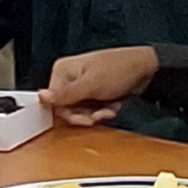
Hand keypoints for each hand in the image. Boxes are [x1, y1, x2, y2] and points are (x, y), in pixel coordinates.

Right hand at [40, 47, 159, 125]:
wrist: (147, 69)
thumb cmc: (120, 69)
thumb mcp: (91, 84)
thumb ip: (65, 94)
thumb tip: (40, 96)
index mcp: (62, 70)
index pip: (54, 102)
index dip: (70, 114)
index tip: (87, 118)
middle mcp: (69, 77)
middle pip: (67, 108)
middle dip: (87, 114)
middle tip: (102, 114)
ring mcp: (82, 85)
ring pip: (80, 111)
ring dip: (97, 113)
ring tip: (111, 108)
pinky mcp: (94, 92)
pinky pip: (91, 109)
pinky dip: (103, 110)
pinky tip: (113, 105)